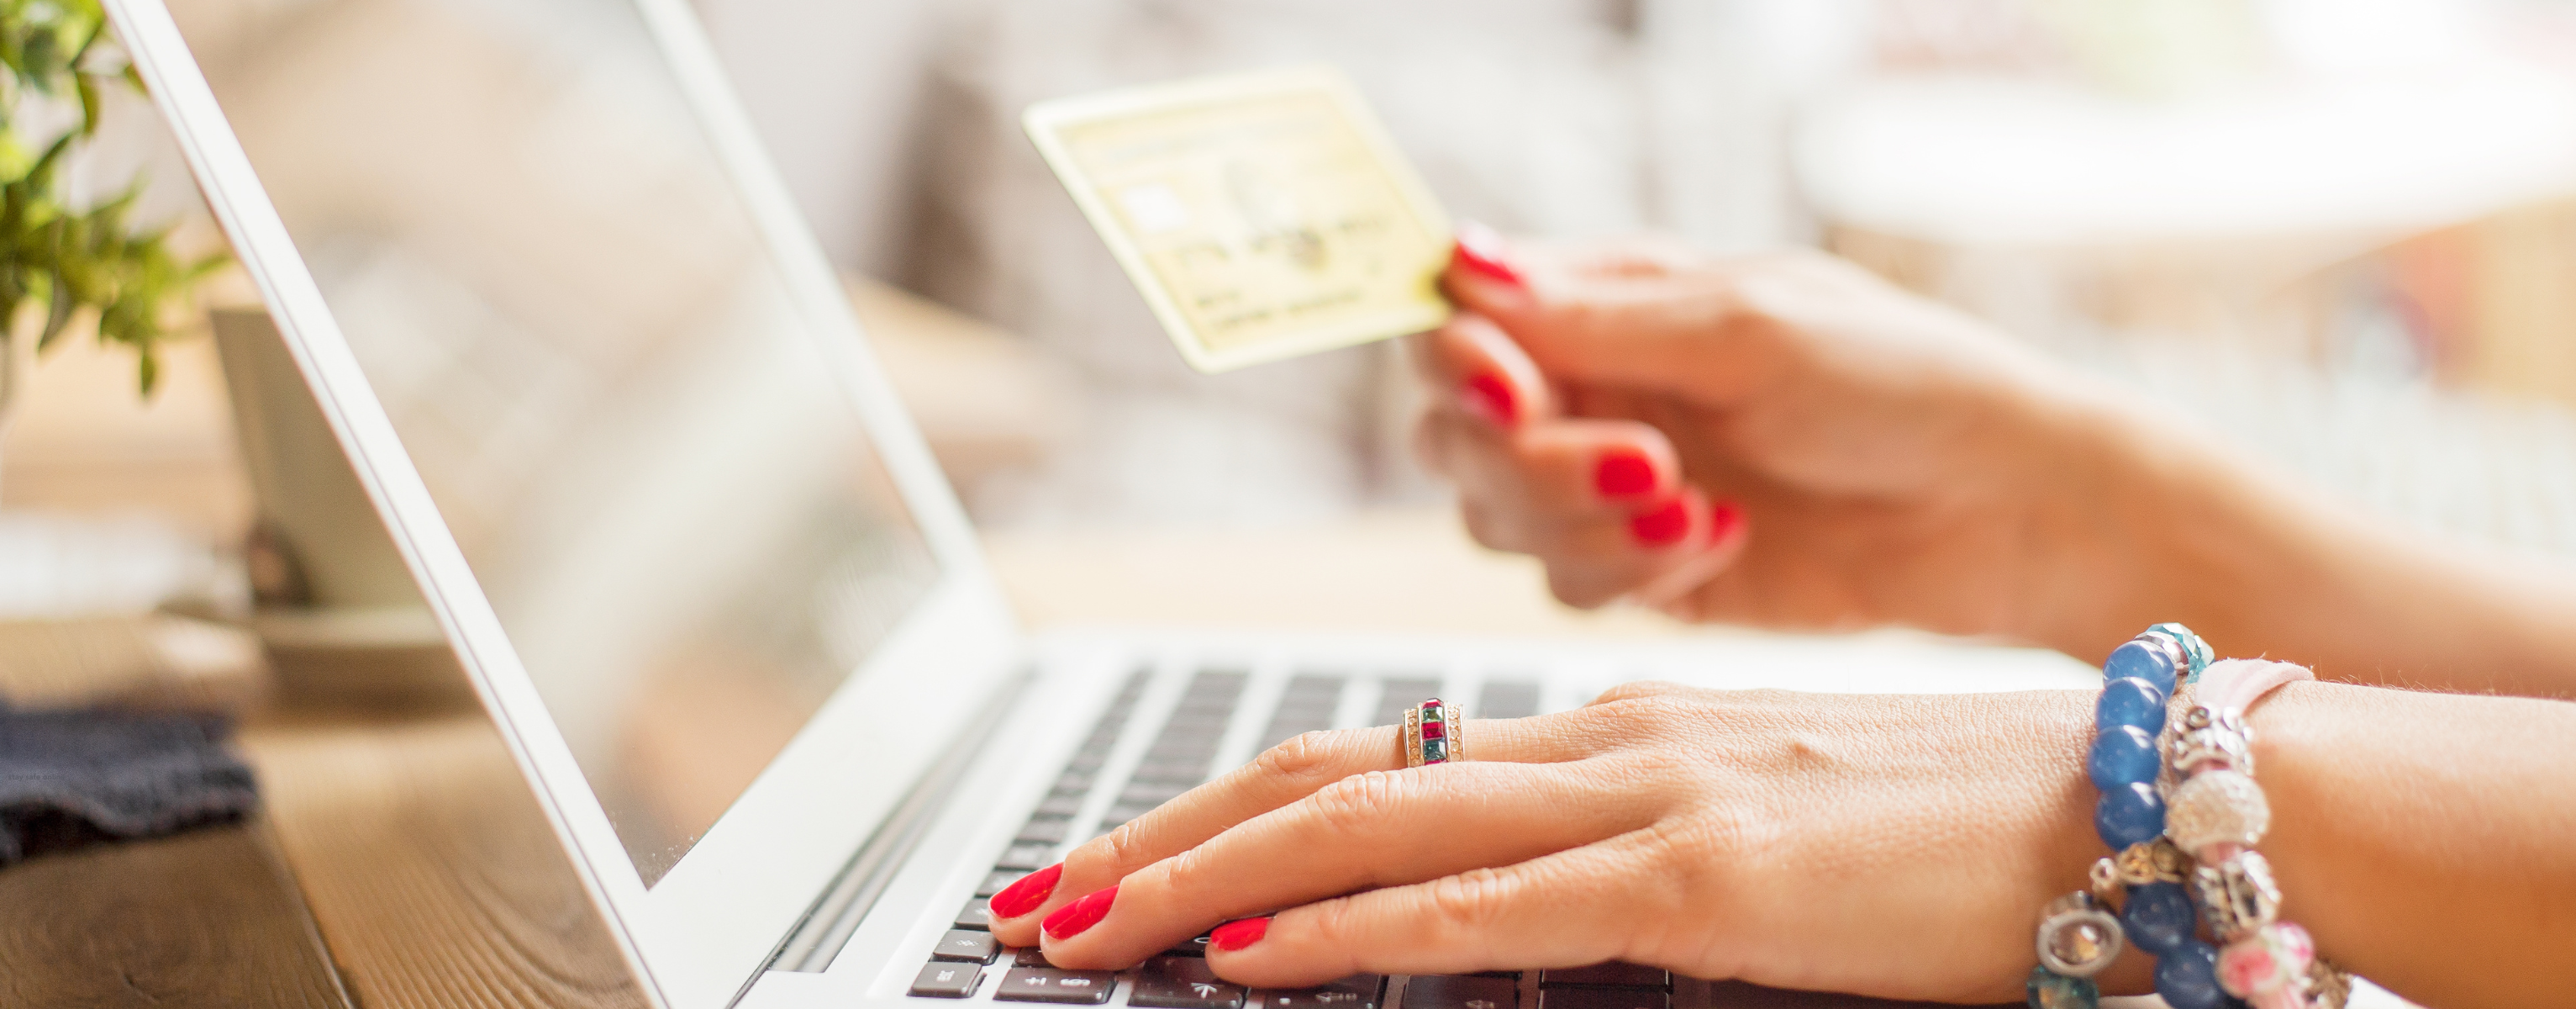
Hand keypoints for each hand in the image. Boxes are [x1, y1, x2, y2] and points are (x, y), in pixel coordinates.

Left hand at [981, 685, 2125, 1001]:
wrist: (2132, 799)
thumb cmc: (1952, 831)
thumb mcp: (1750, 833)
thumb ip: (1618, 860)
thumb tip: (1499, 911)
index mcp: (1608, 733)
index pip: (1365, 756)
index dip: (1222, 808)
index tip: (1115, 863)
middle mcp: (1604, 741)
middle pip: (1328, 772)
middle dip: (1164, 839)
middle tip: (1041, 895)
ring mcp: (1653, 797)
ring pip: (1374, 819)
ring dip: (1208, 878)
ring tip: (1089, 924)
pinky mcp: (1711, 874)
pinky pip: (1492, 900)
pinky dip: (1356, 924)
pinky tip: (1259, 956)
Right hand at [1417, 229, 2159, 656]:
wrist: (1999, 509)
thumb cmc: (1898, 383)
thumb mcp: (1746, 327)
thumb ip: (1595, 316)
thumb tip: (1461, 264)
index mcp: (1607, 302)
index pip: (1463, 322)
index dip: (1461, 362)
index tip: (1513, 391)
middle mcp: (1592, 389)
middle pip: (1457, 434)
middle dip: (1527, 461)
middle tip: (1639, 461)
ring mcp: (1609, 485)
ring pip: (1498, 520)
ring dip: (1583, 521)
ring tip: (1696, 507)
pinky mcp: (1642, 570)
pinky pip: (1567, 584)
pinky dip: (1633, 571)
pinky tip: (1726, 540)